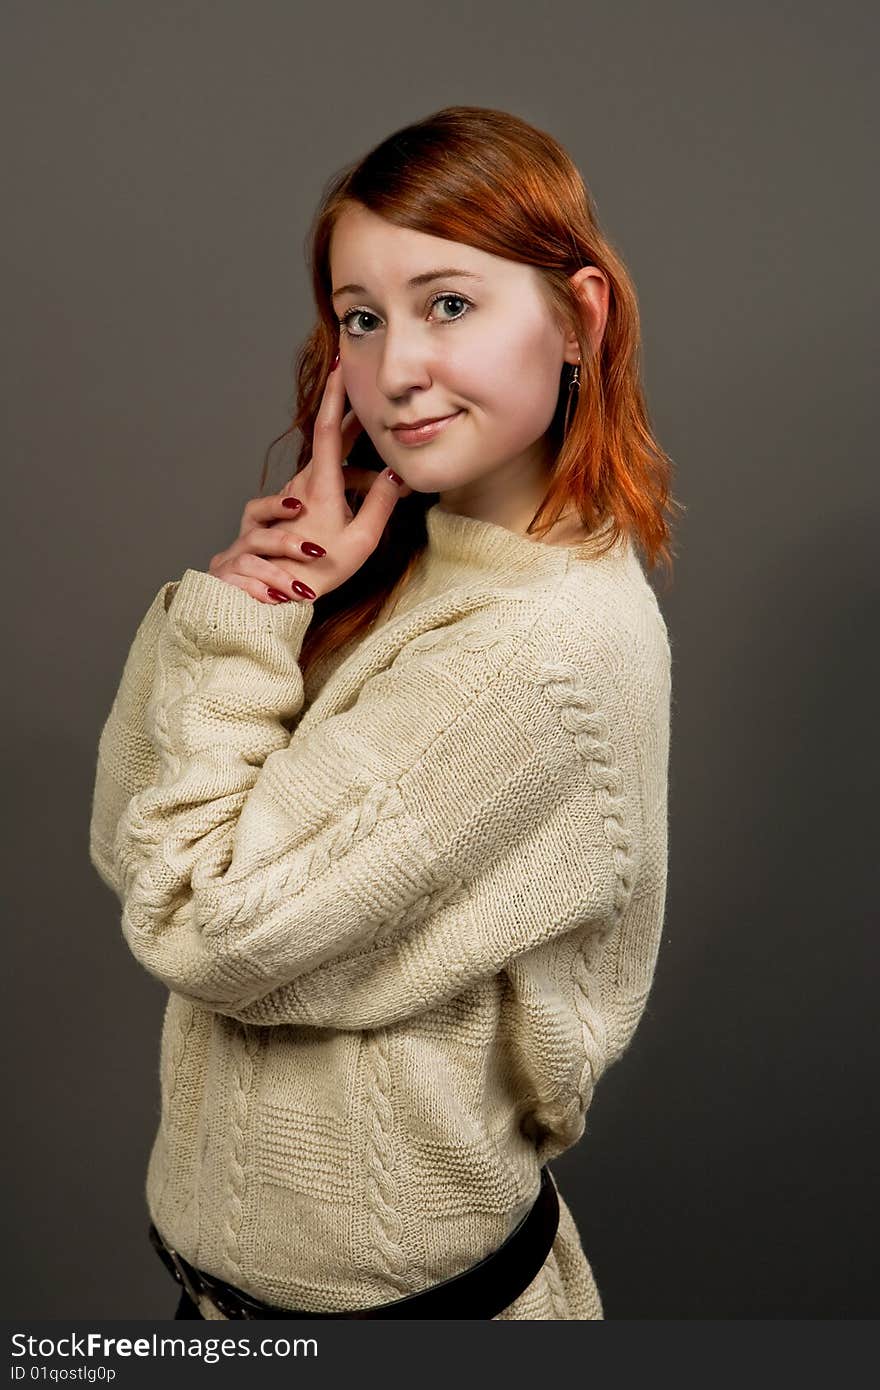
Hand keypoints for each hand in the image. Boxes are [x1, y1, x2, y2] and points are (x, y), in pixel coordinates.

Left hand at [208, 361, 411, 603]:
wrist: (275, 593)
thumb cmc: (317, 572)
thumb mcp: (361, 541)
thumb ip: (381, 504)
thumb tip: (396, 473)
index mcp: (320, 486)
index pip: (327, 429)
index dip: (336, 396)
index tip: (342, 367)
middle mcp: (303, 482)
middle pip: (331, 440)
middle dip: (353, 421)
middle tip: (373, 405)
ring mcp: (294, 492)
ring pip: (330, 465)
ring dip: (358, 469)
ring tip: (386, 485)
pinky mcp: (291, 505)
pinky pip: (321, 482)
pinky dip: (344, 484)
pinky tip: (361, 501)